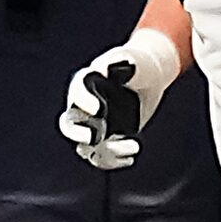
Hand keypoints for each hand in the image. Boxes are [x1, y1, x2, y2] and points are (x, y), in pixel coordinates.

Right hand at [57, 31, 180, 169]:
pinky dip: (113, 161)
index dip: (83, 101)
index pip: (76, 93)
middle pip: (69, 125)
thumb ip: (121, 63)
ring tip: (134, 146)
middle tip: (94, 138)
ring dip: (108, 151)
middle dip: (77, 134)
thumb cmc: (138, 64)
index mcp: (85, 84)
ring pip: (88, 146)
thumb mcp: (132, 60)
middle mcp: (84, 107)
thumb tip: (108, 68)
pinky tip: (130, 158)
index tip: (98, 108)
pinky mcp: (108, 137)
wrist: (151, 78)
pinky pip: (102, 156)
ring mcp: (95, 125)